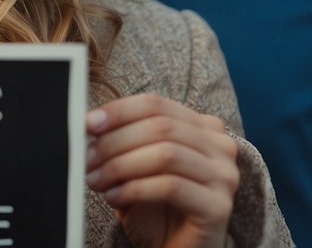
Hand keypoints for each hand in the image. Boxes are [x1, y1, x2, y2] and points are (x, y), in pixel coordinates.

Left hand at [87, 94, 238, 247]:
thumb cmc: (153, 205)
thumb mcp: (135, 164)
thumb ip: (122, 138)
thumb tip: (90, 120)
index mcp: (202, 126)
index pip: (155, 104)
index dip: (119, 111)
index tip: (88, 124)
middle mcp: (220, 146)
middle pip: (159, 126)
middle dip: (115, 141)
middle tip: (87, 159)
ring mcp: (224, 176)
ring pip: (166, 154)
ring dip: (121, 166)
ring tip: (96, 180)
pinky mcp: (219, 207)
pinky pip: (171, 186)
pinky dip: (135, 188)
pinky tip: (114, 197)